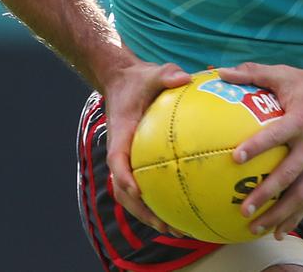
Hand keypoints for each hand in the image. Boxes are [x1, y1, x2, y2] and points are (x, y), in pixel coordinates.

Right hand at [104, 59, 190, 232]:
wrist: (123, 81)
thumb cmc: (137, 80)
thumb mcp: (151, 73)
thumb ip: (166, 74)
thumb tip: (185, 76)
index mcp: (120, 135)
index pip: (118, 161)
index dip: (125, 178)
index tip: (139, 191)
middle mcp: (121, 152)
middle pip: (124, 191)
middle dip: (143, 211)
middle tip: (167, 224)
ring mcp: (128, 160)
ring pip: (133, 196)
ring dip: (151, 214)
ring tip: (177, 229)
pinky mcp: (137, 161)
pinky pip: (146, 185)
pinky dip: (160, 200)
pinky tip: (184, 209)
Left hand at [217, 62, 302, 239]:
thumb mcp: (286, 74)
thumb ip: (254, 73)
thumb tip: (222, 72)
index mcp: (301, 120)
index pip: (276, 135)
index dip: (256, 146)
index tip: (235, 158)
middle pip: (289, 174)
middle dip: (266, 194)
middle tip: (244, 209)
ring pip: (301, 194)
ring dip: (279, 214)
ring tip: (257, 228)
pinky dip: (297, 216)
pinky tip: (280, 230)